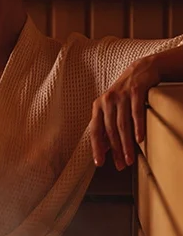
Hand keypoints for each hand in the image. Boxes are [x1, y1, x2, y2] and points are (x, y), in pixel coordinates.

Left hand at [89, 56, 159, 170]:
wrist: (140, 71)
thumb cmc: (125, 94)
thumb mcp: (112, 107)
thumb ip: (107, 125)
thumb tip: (104, 149)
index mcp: (98, 106)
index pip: (95, 130)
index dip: (96, 147)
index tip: (99, 163)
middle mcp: (106, 100)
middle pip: (110, 130)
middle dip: (115, 150)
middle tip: (122, 165)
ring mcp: (121, 96)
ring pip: (122, 124)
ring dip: (126, 143)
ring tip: (130, 158)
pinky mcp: (135, 92)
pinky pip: (135, 112)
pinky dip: (137, 126)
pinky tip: (139, 139)